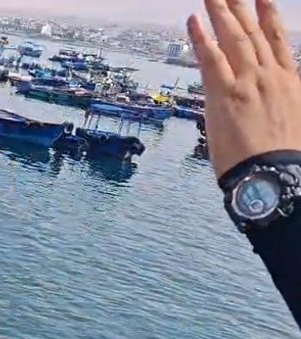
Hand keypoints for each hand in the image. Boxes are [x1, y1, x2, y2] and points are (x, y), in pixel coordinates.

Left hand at [187, 0, 300, 177]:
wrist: (277, 177)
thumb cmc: (285, 160)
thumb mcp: (295, 122)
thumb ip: (285, 103)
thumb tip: (277, 102)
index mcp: (290, 83)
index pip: (277, 41)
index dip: (269, 17)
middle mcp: (271, 77)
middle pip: (253, 33)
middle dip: (241, 7)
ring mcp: (249, 83)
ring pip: (234, 39)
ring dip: (221, 13)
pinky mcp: (226, 96)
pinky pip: (211, 60)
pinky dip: (201, 38)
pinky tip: (193, 21)